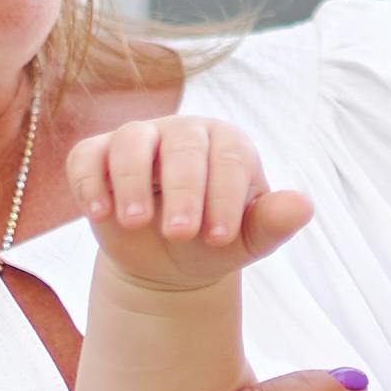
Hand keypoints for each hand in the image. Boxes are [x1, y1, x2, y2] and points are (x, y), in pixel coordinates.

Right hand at [67, 114, 308, 299]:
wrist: (167, 258)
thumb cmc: (213, 240)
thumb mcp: (246, 240)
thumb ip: (273, 223)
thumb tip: (304, 206)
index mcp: (227, 144)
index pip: (229, 157)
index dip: (224, 195)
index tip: (219, 237)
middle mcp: (184, 132)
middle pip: (183, 144)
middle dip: (182, 188)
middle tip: (180, 233)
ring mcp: (139, 139)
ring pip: (132, 140)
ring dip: (131, 179)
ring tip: (134, 222)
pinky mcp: (98, 156)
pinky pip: (87, 156)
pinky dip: (89, 181)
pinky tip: (98, 213)